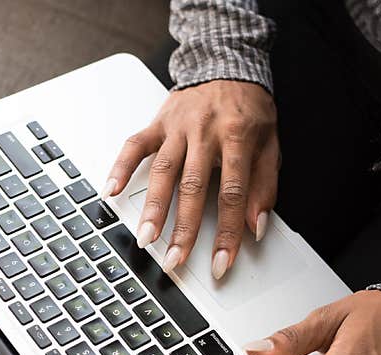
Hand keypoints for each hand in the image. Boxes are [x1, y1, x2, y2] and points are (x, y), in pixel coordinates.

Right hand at [104, 81, 278, 277]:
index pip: (233, 194)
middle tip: (173, 260)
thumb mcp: (271, 143)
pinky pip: (135, 145)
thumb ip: (265, 185)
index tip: (220, 264)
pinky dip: (120, 168)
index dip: (228, 233)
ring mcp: (178, 127)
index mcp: (238, 137)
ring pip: (163, 171)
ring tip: (145, 238)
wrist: (227, 64)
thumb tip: (256, 226)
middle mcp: (205, 132)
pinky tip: (109, 192)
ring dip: (152, 207)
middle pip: (193, 187)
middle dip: (183, 228)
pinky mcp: (158, 123)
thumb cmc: (249, 108)